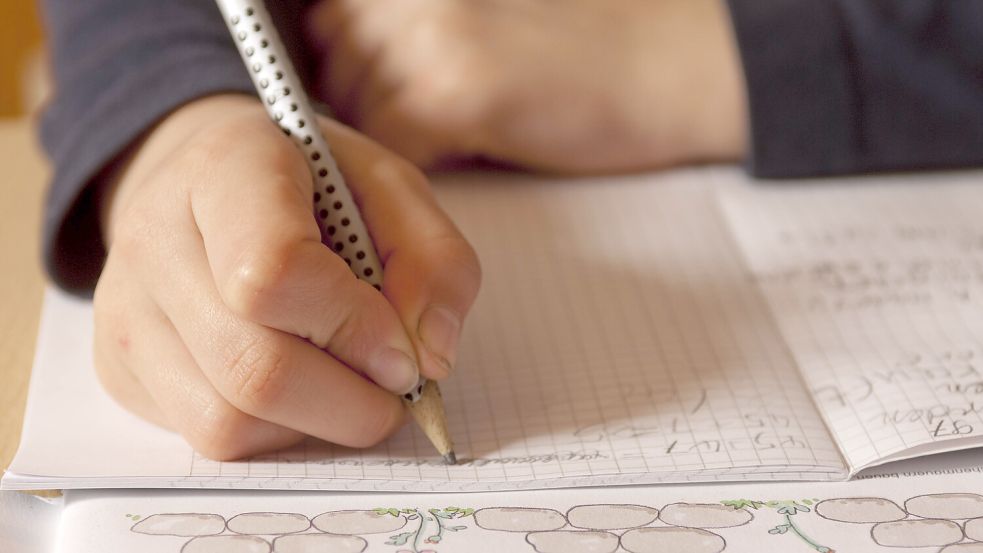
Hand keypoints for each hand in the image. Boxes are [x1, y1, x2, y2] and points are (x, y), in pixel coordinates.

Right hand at [93, 94, 480, 459]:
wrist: (200, 175)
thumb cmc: (306, 180)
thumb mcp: (390, 188)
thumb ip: (434, 260)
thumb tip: (430, 361)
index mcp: (224, 169)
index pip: (272, 273)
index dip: (352, 326)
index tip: (402, 349)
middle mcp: (154, 240)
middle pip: (254, 369)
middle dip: (352, 400)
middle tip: (394, 383)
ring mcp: (124, 310)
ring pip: (229, 421)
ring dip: (318, 421)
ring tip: (346, 377)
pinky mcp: (120, 366)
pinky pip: (208, 437)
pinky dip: (276, 430)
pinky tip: (297, 380)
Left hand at [306, 0, 746, 172]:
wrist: (676, 63)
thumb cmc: (597, 43)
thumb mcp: (491, 11)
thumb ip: (423, 23)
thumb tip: (362, 65)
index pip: (334, 11)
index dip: (346, 50)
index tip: (369, 80)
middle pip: (335, 54)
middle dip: (361, 91)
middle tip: (411, 118)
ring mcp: (432, 36)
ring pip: (357, 103)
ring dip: (389, 131)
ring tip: (448, 137)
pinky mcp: (456, 92)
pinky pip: (391, 145)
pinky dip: (417, 162)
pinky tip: (467, 150)